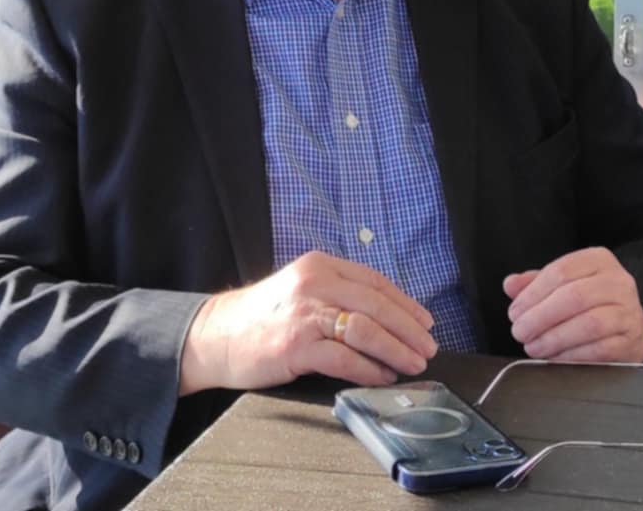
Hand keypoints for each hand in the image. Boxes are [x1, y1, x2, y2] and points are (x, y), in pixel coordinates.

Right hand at [179, 251, 437, 394]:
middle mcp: (314, 284)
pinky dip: (369, 369)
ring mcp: (304, 314)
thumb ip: (336, 295)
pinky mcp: (296, 345)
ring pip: (366, 329)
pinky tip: (382, 376)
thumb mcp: (300, 290)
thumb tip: (385, 317)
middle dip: (408, 329)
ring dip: (396, 350)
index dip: (405, 303)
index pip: (375, 281)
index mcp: (319, 266)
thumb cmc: (260, 318)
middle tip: (428, 348)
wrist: (214, 336)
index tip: (425, 322)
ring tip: (412, 364)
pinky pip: (344, 358)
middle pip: (376, 304)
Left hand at [503, 246, 642, 362]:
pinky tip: (555, 357)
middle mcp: (618, 282)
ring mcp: (628, 311)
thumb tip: (511, 284)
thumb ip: (535, 283)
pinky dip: (572, 355)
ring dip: (555, 338)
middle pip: (575, 297)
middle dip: (541, 317)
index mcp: (598, 261)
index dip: (532, 294)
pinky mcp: (632, 340)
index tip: (515, 312)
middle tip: (520, 332)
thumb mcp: (563, 284)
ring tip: (534, 347)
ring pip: (590, 324)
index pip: (561, 271)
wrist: (630, 325)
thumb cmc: (590, 302)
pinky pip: (601, 350)